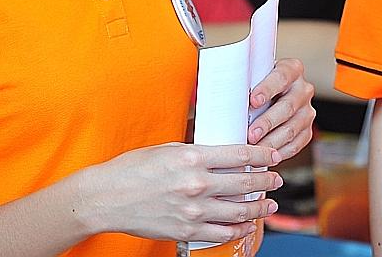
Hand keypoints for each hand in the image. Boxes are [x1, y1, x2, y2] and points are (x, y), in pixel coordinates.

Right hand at [88, 141, 283, 242]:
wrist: (104, 198)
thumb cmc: (133, 168)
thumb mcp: (167, 148)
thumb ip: (196, 151)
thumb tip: (222, 149)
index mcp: (193, 156)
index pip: (240, 154)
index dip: (263, 155)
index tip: (274, 156)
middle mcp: (196, 183)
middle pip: (245, 182)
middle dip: (266, 181)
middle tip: (277, 180)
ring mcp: (192, 210)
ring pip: (238, 211)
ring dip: (259, 207)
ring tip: (270, 204)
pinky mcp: (185, 231)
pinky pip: (221, 233)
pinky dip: (239, 229)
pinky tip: (248, 224)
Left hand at [248, 57, 314, 159]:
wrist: (267, 97)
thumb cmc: (253, 87)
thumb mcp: (249, 78)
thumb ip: (239, 82)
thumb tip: (216, 93)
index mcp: (291, 69)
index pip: (282, 77)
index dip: (268, 88)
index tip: (253, 101)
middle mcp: (303, 89)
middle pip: (288, 106)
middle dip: (268, 122)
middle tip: (251, 134)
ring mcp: (306, 111)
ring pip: (292, 128)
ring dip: (272, 141)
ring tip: (255, 150)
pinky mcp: (306, 130)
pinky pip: (296, 144)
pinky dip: (280, 152)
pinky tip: (266, 157)